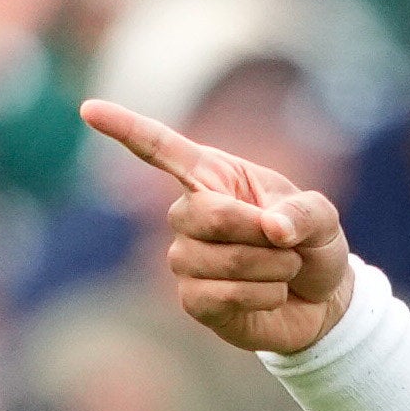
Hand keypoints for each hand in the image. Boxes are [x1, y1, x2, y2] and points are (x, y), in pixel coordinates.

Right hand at [79, 98, 360, 357]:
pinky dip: (261, 296)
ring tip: (284, 270)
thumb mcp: (322, 217)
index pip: (161, 149)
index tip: (88, 109)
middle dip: (258, 232)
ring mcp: (186, 259)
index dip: (126, 129)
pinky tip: (272, 295)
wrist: (322, 301)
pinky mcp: (194, 300)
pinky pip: (218, 296)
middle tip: (288, 244)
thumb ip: (303, 213)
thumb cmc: (312, 244)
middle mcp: (190, 214)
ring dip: (269, 267)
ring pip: (217, 261)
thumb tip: (273, 229)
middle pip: (204, 215)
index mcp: (214, 176)